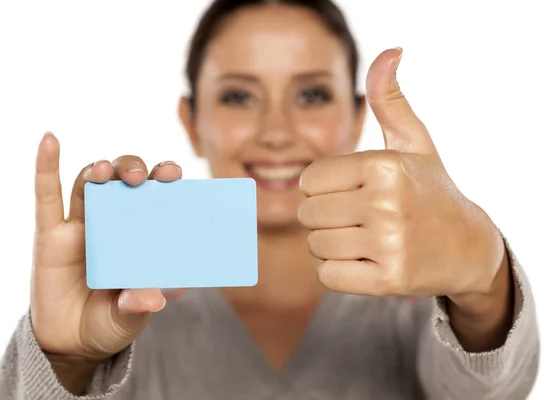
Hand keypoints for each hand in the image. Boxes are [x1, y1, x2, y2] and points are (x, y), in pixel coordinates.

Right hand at [31, 133, 182, 389]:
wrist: (71, 343)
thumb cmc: (110, 321)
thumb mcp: (128, 316)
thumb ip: (138, 305)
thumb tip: (153, 297)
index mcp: (142, 233)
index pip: (156, 196)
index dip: (164, 180)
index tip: (173, 174)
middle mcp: (114, 221)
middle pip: (124, 181)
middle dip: (132, 170)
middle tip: (140, 178)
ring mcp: (82, 225)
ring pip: (90, 183)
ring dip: (99, 171)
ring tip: (106, 173)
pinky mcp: (50, 235)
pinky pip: (46, 196)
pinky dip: (46, 168)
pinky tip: (49, 141)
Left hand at [297, 48, 506, 301]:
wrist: (470, 246)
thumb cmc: (431, 190)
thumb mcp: (414, 142)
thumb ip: (389, 101)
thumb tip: (389, 51)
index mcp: (384, 166)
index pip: (309, 180)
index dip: (323, 188)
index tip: (350, 191)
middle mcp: (386, 203)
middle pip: (307, 213)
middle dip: (325, 215)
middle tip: (359, 216)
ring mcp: (389, 244)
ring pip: (316, 245)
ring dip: (332, 244)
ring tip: (365, 238)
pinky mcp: (389, 281)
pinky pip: (328, 276)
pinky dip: (340, 271)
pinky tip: (367, 261)